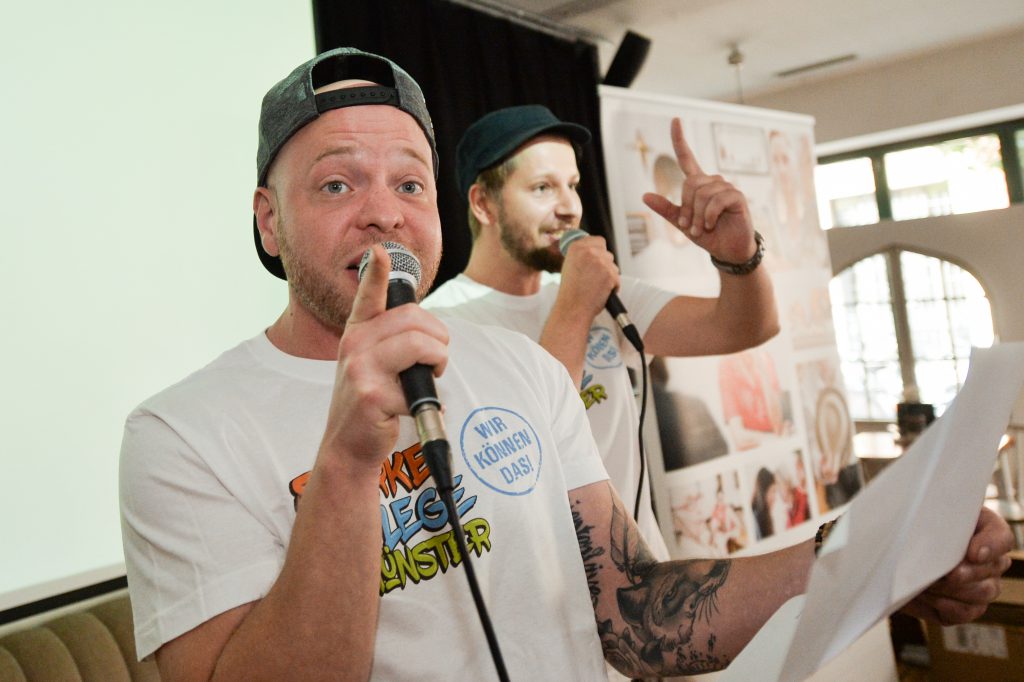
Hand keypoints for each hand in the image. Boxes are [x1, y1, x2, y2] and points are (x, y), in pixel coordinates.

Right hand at [319, 244, 449, 463]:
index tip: (381, 251)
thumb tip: (426, 324)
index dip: (377, 271)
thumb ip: (390, 338)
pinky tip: (411, 408)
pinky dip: (426, 401)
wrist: (347, 444)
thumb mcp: (369, 361)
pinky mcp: (371, 396)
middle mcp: (354, 344)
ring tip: (430, 376)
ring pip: (420, 345)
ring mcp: (360, 369)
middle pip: (415, 319)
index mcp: (357, 331)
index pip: (368, 294)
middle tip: (436, 360)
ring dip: (438, 361)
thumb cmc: (370, 400)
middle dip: (439, 338)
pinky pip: (418, 387)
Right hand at [558, 234, 619, 320]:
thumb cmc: (570, 292)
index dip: (599, 251)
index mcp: (576, 247)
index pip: (598, 240)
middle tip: (595, 278)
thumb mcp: (570, 266)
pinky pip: (617, 279)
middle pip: (607, 253)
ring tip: (595, 287)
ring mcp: (600, 262)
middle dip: (605, 265)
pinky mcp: (610, 274)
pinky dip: (612, 287)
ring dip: (609, 275)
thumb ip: (581, 255)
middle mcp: (588, 252)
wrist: (572, 309)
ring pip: (613, 266)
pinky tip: (601, 293)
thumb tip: (594, 249)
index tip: (597, 259)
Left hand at [642, 118, 756, 263]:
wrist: (728, 250)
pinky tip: (710, 225)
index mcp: (698, 185)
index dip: (680, 140)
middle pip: (690, 183)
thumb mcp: (682, 223)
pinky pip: (715, 200)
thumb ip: (666, 209)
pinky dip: (708, 215)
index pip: (687, 158)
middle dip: (685, 207)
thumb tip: (644, 196)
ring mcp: (726, 188)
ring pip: (702, 193)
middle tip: (688, 226)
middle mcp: (712, 182)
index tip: (675, 120)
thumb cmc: (708, 235)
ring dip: (697, 216)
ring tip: (701, 229)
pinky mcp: (737, 197)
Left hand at [902, 506, 1013, 624]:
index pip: (1001, 537)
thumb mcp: (922, 514)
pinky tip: (924, 594)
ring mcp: (982, 587)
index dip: (991, 546)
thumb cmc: (912, 528)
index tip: (972, 553)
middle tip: (943, 573)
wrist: (896, 554)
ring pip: (982, 592)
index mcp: (984, 530)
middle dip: (965, 572)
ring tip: (924, 581)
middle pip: (993, 569)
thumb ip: (934, 518)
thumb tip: (935, 529)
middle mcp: (990, 562)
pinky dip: (943, 604)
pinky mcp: (965, 609)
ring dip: (950, 588)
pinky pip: (965, 613)